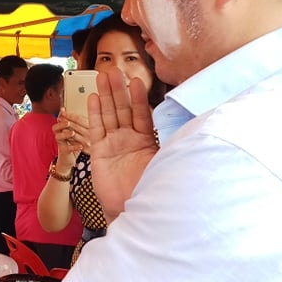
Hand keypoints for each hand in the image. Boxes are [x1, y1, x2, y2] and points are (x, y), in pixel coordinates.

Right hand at [53, 111, 88, 165]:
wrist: (70, 155)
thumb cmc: (73, 139)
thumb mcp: (75, 127)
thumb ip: (75, 118)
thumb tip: (74, 108)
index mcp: (61, 126)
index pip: (60, 119)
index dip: (63, 116)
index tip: (64, 112)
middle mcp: (59, 133)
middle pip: (57, 127)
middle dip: (63, 124)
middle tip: (68, 123)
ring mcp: (61, 142)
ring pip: (59, 137)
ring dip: (66, 134)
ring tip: (72, 133)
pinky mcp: (64, 151)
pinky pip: (67, 148)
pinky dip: (74, 147)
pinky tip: (80, 145)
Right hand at [86, 68, 157, 220]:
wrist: (130, 210)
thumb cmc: (150, 189)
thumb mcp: (162, 164)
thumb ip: (168, 145)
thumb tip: (188, 129)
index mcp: (146, 140)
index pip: (142, 113)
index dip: (138, 97)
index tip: (136, 80)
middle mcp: (129, 139)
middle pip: (123, 109)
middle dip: (119, 90)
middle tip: (114, 70)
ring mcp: (113, 144)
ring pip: (109, 115)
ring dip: (105, 95)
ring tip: (103, 77)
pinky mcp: (99, 152)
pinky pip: (96, 128)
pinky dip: (94, 113)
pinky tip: (93, 98)